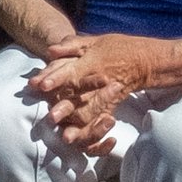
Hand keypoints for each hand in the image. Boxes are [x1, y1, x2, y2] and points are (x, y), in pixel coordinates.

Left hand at [32, 32, 163, 154]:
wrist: (143, 60)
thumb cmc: (116, 47)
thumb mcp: (94, 41)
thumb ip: (72, 45)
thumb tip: (50, 50)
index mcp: (91, 63)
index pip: (70, 72)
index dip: (54, 78)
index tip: (38, 85)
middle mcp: (97, 82)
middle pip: (79, 97)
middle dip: (64, 108)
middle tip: (50, 117)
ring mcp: (105, 97)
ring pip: (90, 113)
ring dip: (78, 126)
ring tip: (65, 137)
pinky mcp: (110, 107)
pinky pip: (101, 123)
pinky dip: (94, 133)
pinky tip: (81, 140)